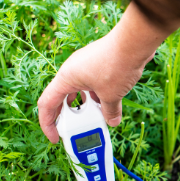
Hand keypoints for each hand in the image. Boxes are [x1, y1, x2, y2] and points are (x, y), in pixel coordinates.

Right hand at [38, 0, 179, 142]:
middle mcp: (72, 71)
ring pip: (79, 93)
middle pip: (62, 99)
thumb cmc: (117, 65)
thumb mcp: (112, 95)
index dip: (47, 124)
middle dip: (67, 118)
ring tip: (93, 121)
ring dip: (84, 109)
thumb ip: (109, 112)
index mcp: (66, 78)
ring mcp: (85, 67)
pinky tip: (107, 107)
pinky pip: (91, 86)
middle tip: (73, 132)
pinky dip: (96, 99)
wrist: (133, 43)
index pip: (46, 104)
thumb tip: (112, 121)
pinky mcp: (97, 65)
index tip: (54, 138)